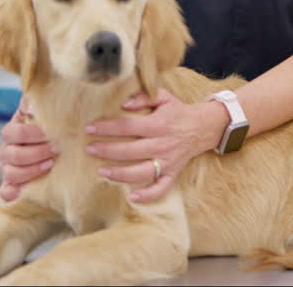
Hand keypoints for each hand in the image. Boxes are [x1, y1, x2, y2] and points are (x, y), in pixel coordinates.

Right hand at [0, 97, 58, 201]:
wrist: (55, 145)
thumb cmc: (48, 127)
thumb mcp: (43, 111)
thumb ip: (36, 103)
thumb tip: (31, 104)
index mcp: (12, 131)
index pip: (15, 133)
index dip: (33, 134)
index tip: (53, 135)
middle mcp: (6, 150)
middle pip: (14, 155)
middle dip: (37, 153)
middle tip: (57, 150)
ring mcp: (7, 168)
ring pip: (10, 174)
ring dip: (31, 171)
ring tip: (50, 165)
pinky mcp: (11, 185)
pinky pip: (5, 192)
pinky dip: (13, 192)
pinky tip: (26, 190)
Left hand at [84, 89, 227, 202]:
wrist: (203, 127)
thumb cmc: (178, 111)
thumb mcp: (164, 96)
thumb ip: (144, 96)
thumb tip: (124, 104)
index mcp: (158, 124)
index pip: (128, 126)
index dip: (107, 128)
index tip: (90, 129)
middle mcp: (162, 144)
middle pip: (130, 150)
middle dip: (107, 151)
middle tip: (89, 150)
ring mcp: (168, 161)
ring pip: (142, 172)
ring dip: (120, 174)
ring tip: (102, 172)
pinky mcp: (172, 173)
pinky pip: (161, 188)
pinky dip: (149, 195)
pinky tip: (133, 197)